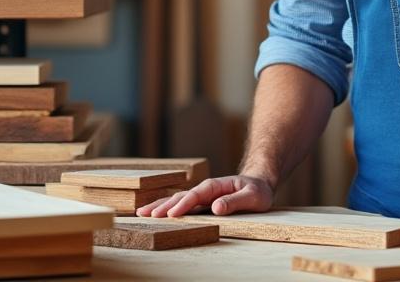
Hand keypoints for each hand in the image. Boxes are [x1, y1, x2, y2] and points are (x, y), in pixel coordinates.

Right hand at [137, 174, 273, 217]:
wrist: (259, 185)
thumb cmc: (258, 191)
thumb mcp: (253, 196)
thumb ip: (235, 201)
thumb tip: (216, 207)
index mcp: (216, 186)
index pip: (197, 194)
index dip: (184, 204)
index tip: (172, 214)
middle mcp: (205, 190)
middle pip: (181, 196)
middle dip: (164, 205)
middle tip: (146, 215)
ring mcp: (201, 197)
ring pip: (177, 200)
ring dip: (160, 206)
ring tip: (141, 213)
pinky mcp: (201, 204)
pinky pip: (181, 206)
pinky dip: (166, 209)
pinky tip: (154, 214)